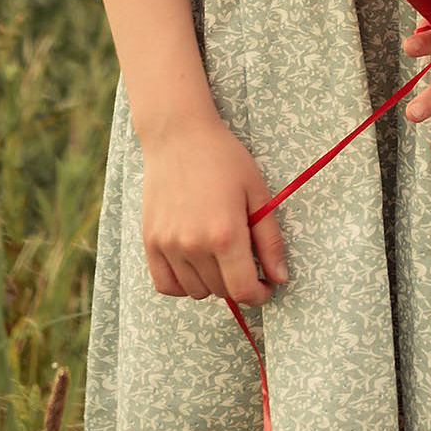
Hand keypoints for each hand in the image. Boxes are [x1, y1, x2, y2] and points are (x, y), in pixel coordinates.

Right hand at [137, 116, 288, 303]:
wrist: (179, 135)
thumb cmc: (223, 159)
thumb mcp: (257, 193)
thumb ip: (270, 240)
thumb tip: (280, 279)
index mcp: (225, 235)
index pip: (243, 291)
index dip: (259, 295)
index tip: (265, 286)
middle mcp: (194, 245)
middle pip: (221, 292)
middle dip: (238, 284)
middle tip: (244, 261)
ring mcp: (168, 245)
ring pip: (195, 291)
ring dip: (212, 283)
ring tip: (219, 256)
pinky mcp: (150, 242)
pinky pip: (166, 285)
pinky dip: (182, 284)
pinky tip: (194, 265)